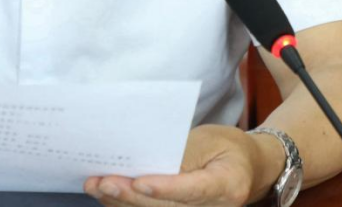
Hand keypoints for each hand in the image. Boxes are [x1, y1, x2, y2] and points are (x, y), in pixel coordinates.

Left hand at [84, 125, 272, 206]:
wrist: (247, 168)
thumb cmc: (226, 148)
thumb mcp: (209, 140)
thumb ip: (181, 153)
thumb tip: (144, 159)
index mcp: (227, 185)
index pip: (192, 189)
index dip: (165, 188)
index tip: (139, 182)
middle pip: (167, 206)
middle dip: (130, 195)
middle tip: (102, 181)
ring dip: (121, 202)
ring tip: (94, 185)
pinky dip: (126, 204)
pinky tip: (104, 194)